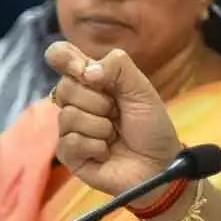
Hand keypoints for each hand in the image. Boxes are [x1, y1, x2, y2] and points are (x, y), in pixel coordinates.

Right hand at [45, 42, 183, 198]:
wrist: (159, 164)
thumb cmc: (151, 126)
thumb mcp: (142, 90)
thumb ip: (118, 68)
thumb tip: (86, 71)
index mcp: (92, 80)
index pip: (61, 56)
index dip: (64, 58)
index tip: (82, 69)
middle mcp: (77, 101)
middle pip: (64, 87)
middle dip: (98, 101)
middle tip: (117, 112)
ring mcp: (71, 128)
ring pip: (68, 115)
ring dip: (100, 126)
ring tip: (114, 134)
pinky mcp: (69, 154)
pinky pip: (70, 142)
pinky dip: (95, 146)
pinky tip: (107, 151)